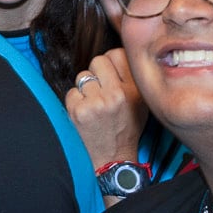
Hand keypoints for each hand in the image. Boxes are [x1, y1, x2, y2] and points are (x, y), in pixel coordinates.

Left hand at [64, 48, 145, 175]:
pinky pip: (72, 92)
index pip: (117, 54)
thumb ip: (131, 78)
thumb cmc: (126, 128)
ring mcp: (97, 103)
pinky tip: (85, 113)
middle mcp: (117, 94)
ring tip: (94, 104)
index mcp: (135, 90)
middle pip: (98, 60)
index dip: (111, 63)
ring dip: (85, 88)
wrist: (114, 158)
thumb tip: (115, 54)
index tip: (111, 75)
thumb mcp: (140, 103)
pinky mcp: (79, 111)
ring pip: (83, 76)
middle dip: (96, 73)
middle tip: (100, 90)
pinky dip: (75, 102)